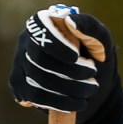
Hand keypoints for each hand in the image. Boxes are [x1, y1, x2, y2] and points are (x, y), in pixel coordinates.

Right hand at [10, 5, 122, 123]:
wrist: (95, 88)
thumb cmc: (97, 58)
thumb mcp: (102, 41)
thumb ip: (90, 27)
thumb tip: (69, 20)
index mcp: (44, 23)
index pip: (40, 29)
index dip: (56, 44)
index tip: (76, 56)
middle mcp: (27, 41)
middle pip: (39, 58)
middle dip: (70, 71)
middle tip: (93, 76)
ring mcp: (20, 64)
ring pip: (37, 79)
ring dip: (69, 88)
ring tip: (90, 89)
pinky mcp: (20, 86)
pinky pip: (34, 96)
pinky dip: (59, 102)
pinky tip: (77, 102)